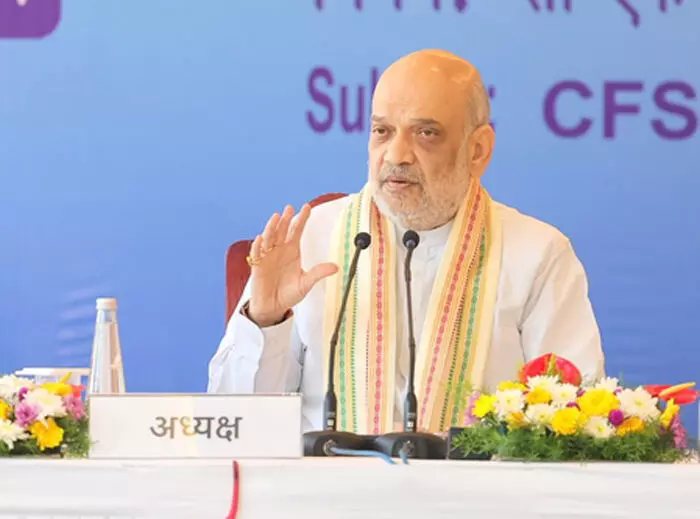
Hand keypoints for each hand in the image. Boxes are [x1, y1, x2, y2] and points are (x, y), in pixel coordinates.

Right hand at [246, 204, 337, 326]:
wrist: (273, 306)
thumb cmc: (289, 293)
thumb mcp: (306, 283)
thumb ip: (318, 273)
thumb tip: (335, 267)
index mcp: (292, 251)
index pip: (296, 230)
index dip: (301, 219)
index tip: (306, 207)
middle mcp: (279, 250)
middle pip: (282, 230)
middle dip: (285, 219)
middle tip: (289, 208)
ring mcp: (267, 257)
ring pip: (269, 238)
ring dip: (271, 228)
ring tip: (276, 218)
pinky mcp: (257, 266)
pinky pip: (256, 254)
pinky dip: (258, 246)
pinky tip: (261, 239)